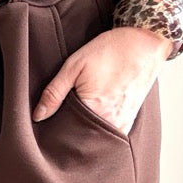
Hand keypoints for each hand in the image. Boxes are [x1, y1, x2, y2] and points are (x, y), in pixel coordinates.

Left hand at [31, 25, 172, 133]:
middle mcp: (110, 122)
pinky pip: (109, 134)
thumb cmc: (109, 51)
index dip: (55, 130)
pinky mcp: (129, 121)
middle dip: (70, 133)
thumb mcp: (74, 66)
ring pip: (96, 138)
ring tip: (76, 119)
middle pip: (82, 139)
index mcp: (93, 110)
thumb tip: (38, 116)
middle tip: (61, 120)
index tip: (48, 124)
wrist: (144, 43)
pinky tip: (92, 119)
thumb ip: (54, 92)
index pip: (66, 132)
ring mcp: (122, 124)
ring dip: (85, 132)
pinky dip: (99, 130)